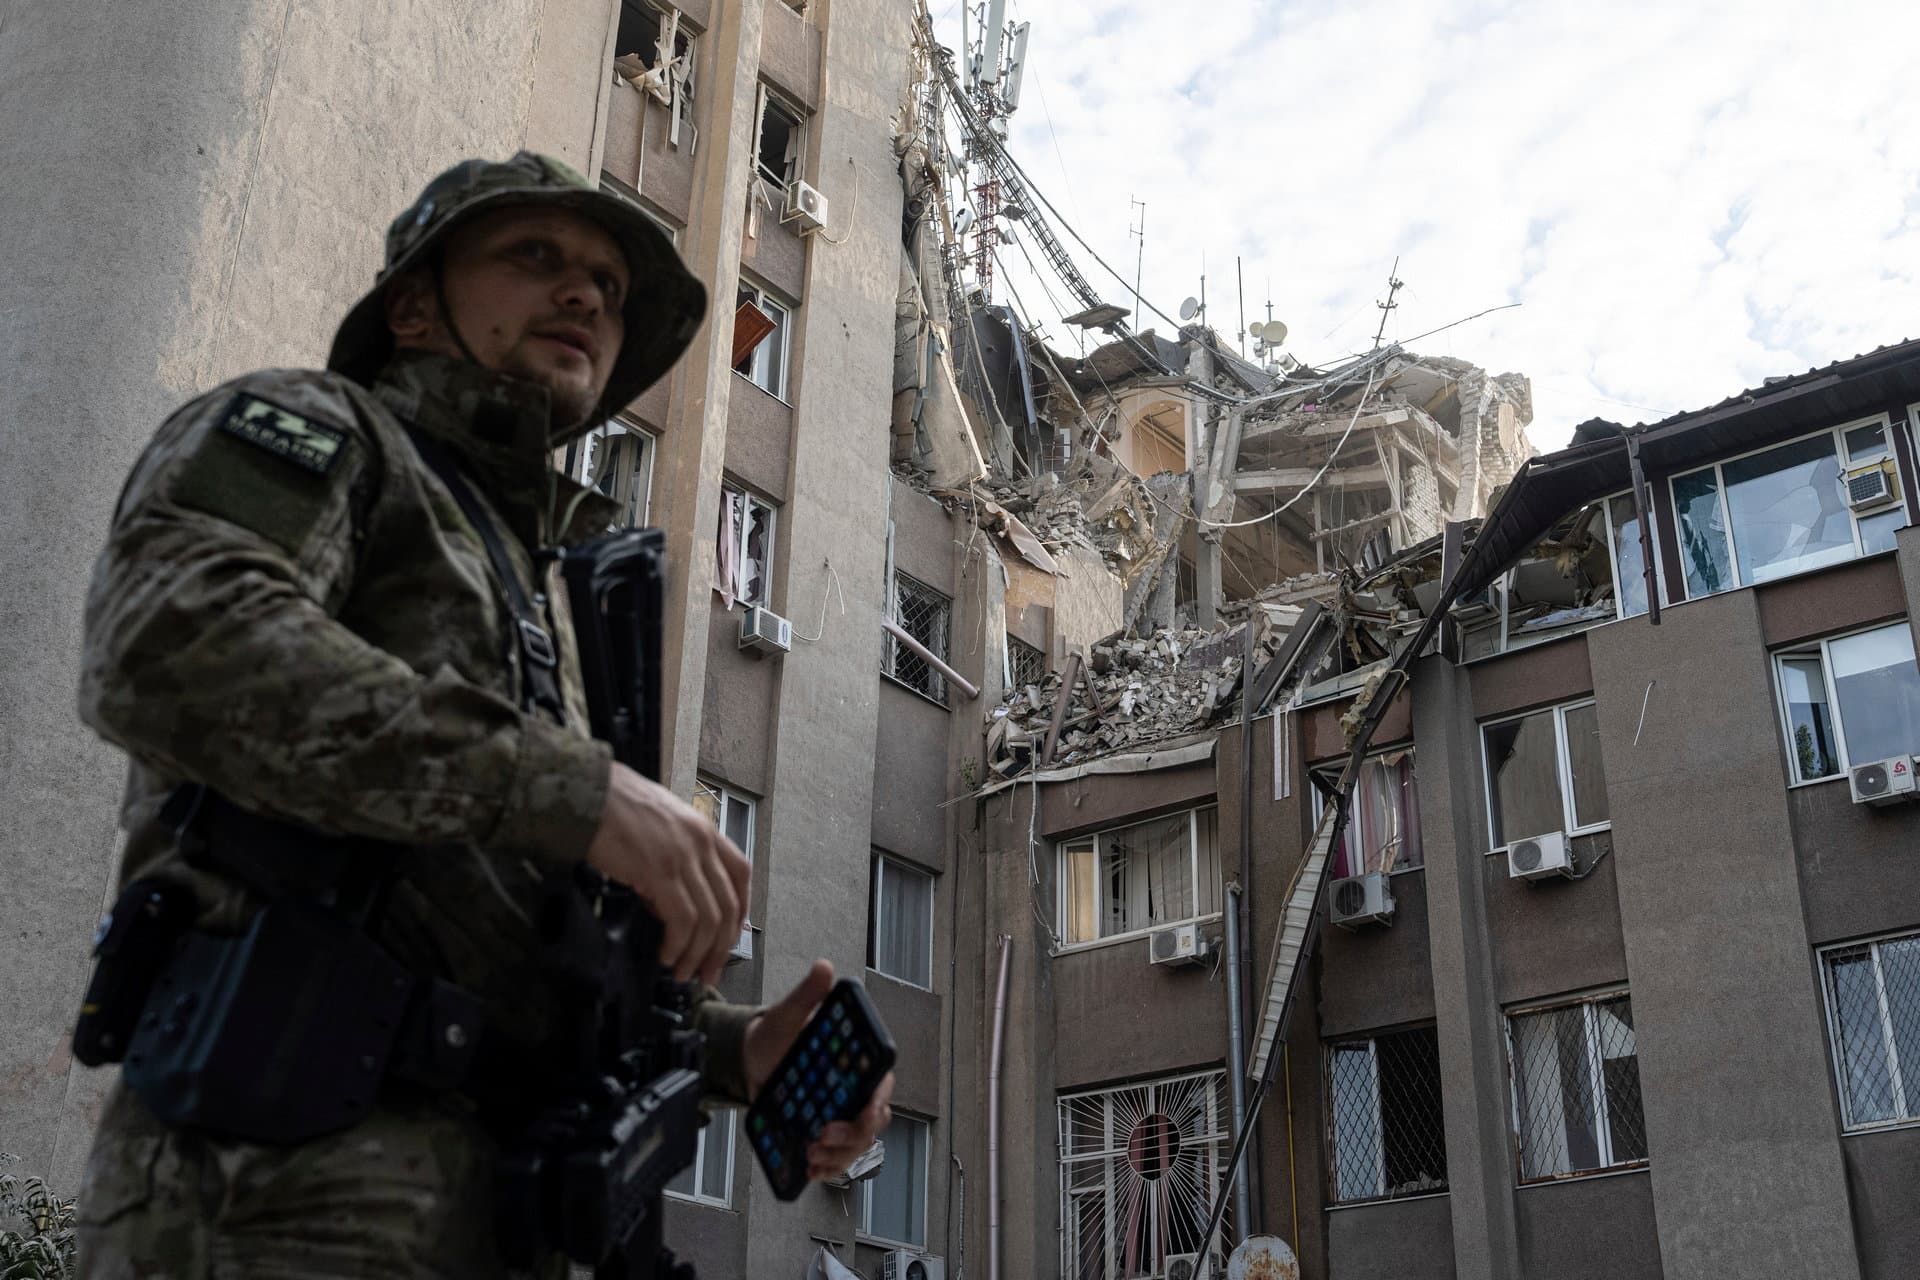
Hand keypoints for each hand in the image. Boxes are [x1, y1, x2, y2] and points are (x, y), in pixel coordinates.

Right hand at [585, 761, 749, 984]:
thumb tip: (668, 905)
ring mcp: (683, 856)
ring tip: (683, 970)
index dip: (740, 910)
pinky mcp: (660, 871)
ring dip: (697, 953)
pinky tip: (667, 954)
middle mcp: (701, 842)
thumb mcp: (659, 826)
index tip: (729, 936)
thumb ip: (674, 860)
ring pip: (708, 918)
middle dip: (720, 946)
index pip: (740, 874)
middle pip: (727, 905)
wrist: (587, 792)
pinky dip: (678, 944)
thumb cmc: (613, 806)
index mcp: (703, 829)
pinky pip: (682, 919)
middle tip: (708, 971)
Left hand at [744, 960, 897, 1182]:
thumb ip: (807, 995)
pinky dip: (828, 1168)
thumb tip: (824, 968)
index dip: (877, 1101)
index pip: (881, 1083)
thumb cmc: (775, 1034)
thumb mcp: (787, 1015)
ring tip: (812, 1156)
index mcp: (856, 1061)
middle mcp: (854, 1089)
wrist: (751, 1059)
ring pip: (856, 1144)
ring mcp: (840, 1113)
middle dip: (852, 1135)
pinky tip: (812, 1171)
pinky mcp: (824, 1131)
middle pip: (872, 1121)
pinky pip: (837, 1157)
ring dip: (839, 1156)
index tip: (863, 1111)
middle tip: (822, 1136)